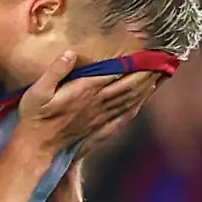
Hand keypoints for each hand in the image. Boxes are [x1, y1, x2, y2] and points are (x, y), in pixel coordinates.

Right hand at [18, 55, 160, 157]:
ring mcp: (101, 117)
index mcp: (85, 91)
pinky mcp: (100, 128)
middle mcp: (98, 104)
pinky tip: (145, 98)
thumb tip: (70, 53)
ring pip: (131, 99)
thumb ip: (55, 71)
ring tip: (163, 73)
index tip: (152, 51)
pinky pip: (125, 115)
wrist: (37, 150)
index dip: (136, 61)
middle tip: (167, 59)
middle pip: (131, 85)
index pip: (117, 72)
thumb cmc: (34, 118)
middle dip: (150, 72)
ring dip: (149, 86)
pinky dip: (138, 104)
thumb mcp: (37, 92)